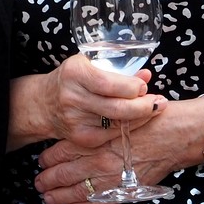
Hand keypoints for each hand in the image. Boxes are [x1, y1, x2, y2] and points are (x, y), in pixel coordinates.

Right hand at [12, 54, 166, 150]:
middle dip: (144, 106)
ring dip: (141, 118)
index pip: (110, 84)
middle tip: (159, 102)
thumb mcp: (91, 65)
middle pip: (118, 108)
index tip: (143, 86)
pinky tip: (138, 120)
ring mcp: (75, 121)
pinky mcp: (80, 138)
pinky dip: (128, 128)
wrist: (44, 103)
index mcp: (75, 73)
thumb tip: (147, 76)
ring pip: (117, 124)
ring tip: (154, 108)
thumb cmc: (73, 79)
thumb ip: (119, 71)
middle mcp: (72, 98)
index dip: (133, 87)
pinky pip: (111, 136)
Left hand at [34, 107, 184, 203]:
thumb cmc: (153, 117)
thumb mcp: (121, 110)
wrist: (179, 132)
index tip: (42, 161)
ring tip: (49, 198)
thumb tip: (81, 123)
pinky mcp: (125, 191)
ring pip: (76, 192)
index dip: (48, 158)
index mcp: (95, 138)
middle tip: (39, 183)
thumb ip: (99, 119)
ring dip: (59, 197)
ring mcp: (111, 178)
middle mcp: (99, 159)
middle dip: (47, 180)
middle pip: (63, 174)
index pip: (61, 151)